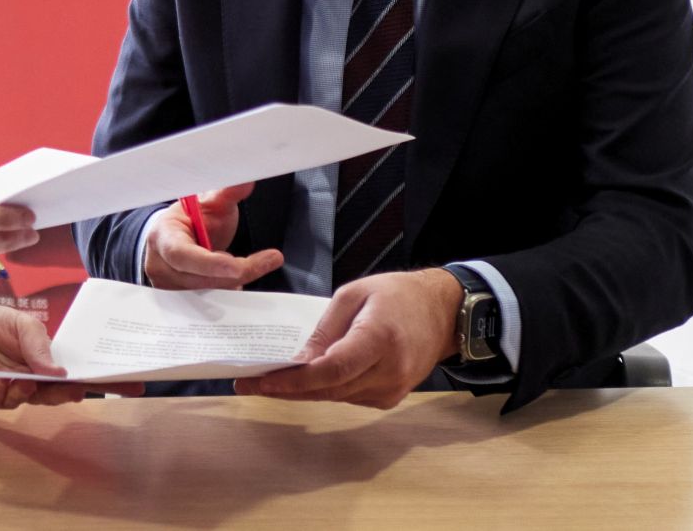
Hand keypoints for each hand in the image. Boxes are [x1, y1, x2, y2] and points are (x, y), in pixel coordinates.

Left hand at [0, 300, 144, 407]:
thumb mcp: (23, 324)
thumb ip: (39, 345)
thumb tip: (59, 373)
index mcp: (50, 362)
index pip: (83, 375)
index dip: (107, 381)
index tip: (134, 383)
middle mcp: (37, 380)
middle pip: (63, 394)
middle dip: (73, 393)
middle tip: (78, 388)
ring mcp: (15, 391)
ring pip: (35, 400)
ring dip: (38, 392)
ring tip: (33, 379)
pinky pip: (4, 401)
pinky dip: (7, 393)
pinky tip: (7, 382)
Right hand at [141, 182, 283, 289]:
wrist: (175, 235)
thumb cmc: (191, 219)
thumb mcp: (209, 204)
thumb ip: (226, 194)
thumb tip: (246, 180)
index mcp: (162, 236)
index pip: (182, 254)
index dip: (209, 264)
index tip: (238, 266)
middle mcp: (159, 265)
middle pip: (197, 279)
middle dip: (233, 274)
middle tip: (265, 261)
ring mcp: (167, 286)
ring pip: (204, 294)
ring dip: (231, 283)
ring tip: (250, 266)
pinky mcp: (177, 301)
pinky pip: (205, 303)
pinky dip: (225, 293)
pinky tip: (238, 280)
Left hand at [233, 268, 460, 408]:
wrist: (443, 312)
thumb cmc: (398, 294)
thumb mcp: (355, 294)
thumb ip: (325, 330)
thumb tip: (298, 361)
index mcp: (379, 339)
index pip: (331, 370)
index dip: (294, 381)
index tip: (261, 381)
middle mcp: (389, 370)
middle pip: (329, 389)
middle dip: (287, 389)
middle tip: (249, 384)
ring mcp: (393, 389)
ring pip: (336, 397)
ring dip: (303, 391)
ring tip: (269, 381)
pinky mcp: (391, 398)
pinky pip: (349, 397)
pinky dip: (326, 390)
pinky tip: (304, 380)